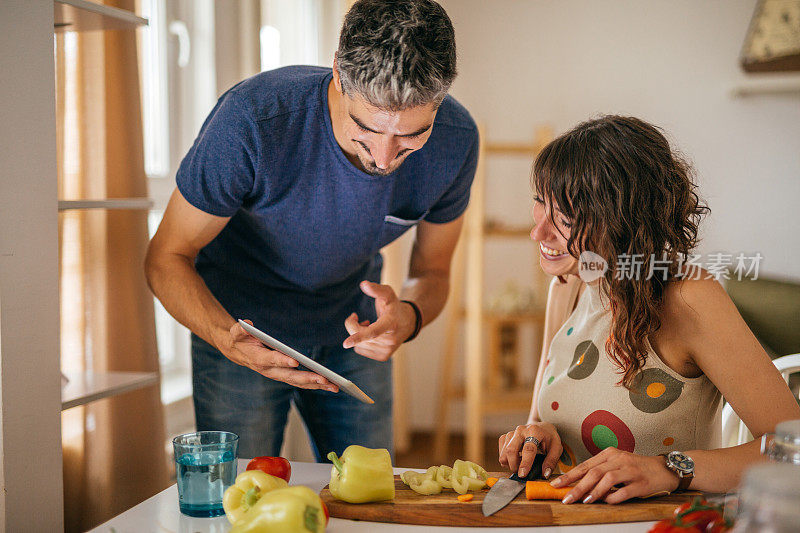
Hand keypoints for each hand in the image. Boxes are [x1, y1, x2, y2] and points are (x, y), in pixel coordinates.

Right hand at [222, 320, 337, 391]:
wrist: (238, 351)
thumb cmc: (240, 339)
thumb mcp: (236, 332)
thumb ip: (240, 329)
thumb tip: (247, 323)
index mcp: (259, 359)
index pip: (272, 360)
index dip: (282, 361)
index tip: (295, 362)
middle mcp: (270, 370)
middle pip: (290, 376)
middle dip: (308, 378)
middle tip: (325, 379)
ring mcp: (278, 375)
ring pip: (299, 382)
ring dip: (317, 385)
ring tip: (335, 386)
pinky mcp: (284, 375)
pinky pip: (301, 382)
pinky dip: (315, 384)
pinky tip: (330, 384)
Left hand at [342, 281, 416, 360]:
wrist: (408, 322)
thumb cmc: (394, 306)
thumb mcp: (388, 294)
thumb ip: (376, 289)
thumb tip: (363, 284)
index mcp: (391, 323)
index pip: (373, 331)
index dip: (359, 336)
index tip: (346, 343)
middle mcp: (390, 339)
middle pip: (360, 335)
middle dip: (352, 324)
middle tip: (355, 316)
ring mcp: (387, 350)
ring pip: (358, 344)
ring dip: (358, 334)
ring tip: (369, 325)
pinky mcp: (383, 356)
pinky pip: (360, 350)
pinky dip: (361, 342)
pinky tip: (370, 335)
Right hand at [498, 422, 561, 478]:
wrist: (542, 427)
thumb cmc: (549, 438)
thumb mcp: (556, 448)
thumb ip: (551, 461)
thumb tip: (544, 474)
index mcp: (535, 431)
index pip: (528, 449)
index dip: (525, 463)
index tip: (522, 475)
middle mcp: (521, 430)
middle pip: (511, 450)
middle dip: (514, 465)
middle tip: (521, 474)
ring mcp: (512, 432)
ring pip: (504, 451)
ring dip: (509, 463)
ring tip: (519, 466)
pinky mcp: (506, 436)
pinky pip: (501, 450)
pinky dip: (505, 458)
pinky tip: (513, 460)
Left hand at [549, 448, 679, 503]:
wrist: (664, 469)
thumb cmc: (637, 467)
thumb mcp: (616, 463)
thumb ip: (600, 470)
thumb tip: (579, 484)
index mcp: (610, 454)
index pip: (585, 465)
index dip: (569, 475)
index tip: (556, 484)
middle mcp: (619, 459)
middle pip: (593, 472)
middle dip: (577, 486)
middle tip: (566, 497)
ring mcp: (631, 471)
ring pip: (607, 479)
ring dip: (593, 491)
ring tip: (584, 500)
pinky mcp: (641, 483)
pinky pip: (624, 491)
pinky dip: (613, 497)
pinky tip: (606, 501)